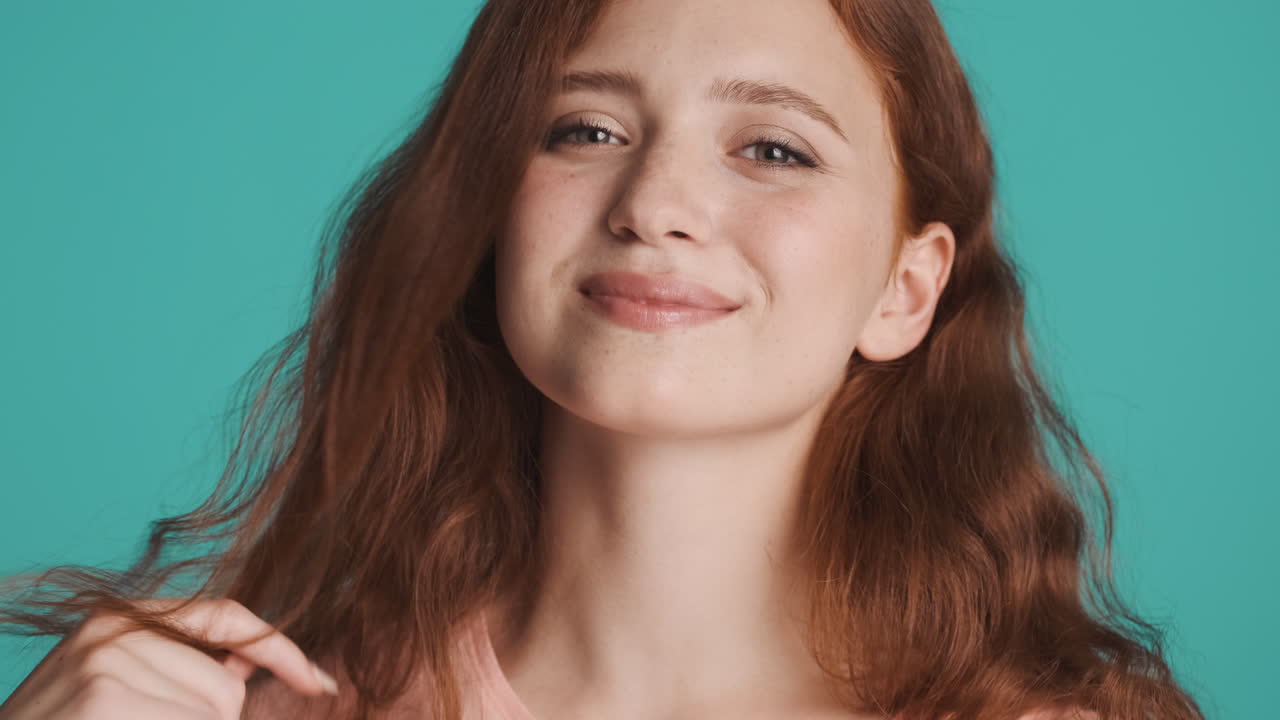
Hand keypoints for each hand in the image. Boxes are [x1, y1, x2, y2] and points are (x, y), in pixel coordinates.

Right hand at [0, 598, 336, 719]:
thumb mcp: (120, 686)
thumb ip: (186, 668)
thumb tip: (256, 665)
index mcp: (121, 618)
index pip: (226, 617)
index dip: (281, 652)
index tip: (322, 683)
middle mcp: (113, 629)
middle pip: (225, 688)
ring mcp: (105, 663)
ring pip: (213, 715)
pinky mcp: (104, 700)